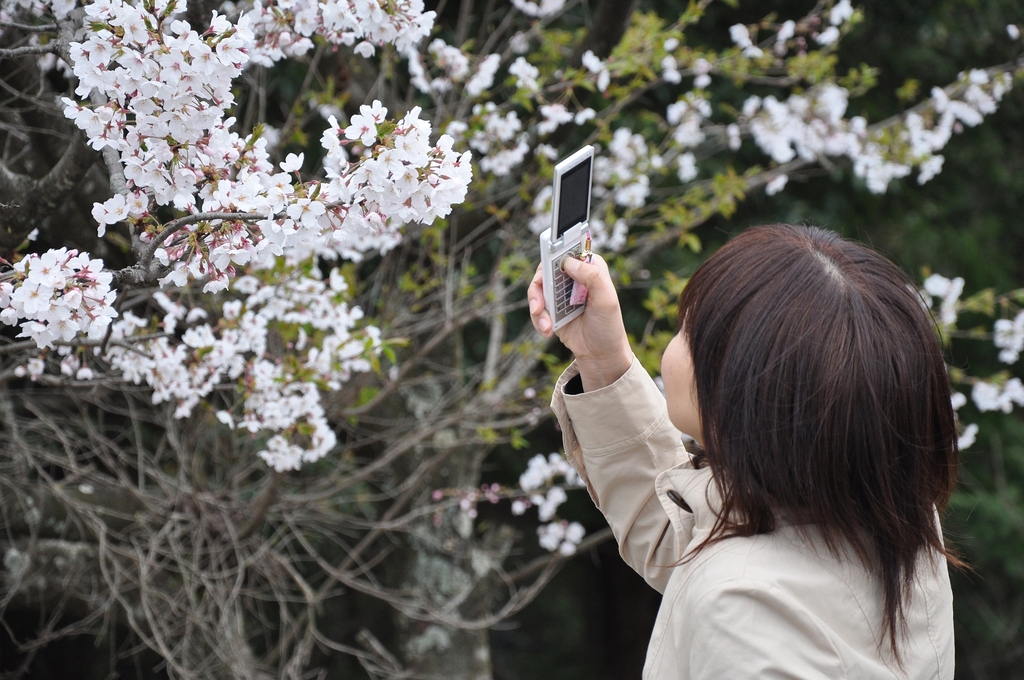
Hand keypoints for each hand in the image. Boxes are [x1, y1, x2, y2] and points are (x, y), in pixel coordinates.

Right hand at [528, 254, 633, 390]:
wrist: (600, 354)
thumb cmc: (608, 326)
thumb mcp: (606, 300)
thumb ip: (592, 277)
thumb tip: (569, 262)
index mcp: (590, 268)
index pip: (568, 252)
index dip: (554, 254)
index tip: (547, 266)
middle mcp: (573, 277)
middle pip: (545, 269)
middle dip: (538, 288)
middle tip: (537, 306)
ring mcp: (560, 293)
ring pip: (537, 289)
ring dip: (537, 307)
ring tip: (546, 326)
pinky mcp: (552, 308)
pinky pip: (536, 307)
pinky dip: (538, 319)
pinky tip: (547, 331)